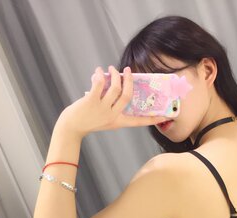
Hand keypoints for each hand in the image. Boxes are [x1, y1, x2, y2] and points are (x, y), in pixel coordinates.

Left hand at [57, 65, 171, 137]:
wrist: (71, 128)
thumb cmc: (87, 122)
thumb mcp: (104, 120)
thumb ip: (112, 107)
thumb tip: (115, 85)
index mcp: (118, 122)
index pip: (139, 121)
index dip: (152, 119)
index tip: (164, 117)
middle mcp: (113, 115)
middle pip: (127, 96)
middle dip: (129, 81)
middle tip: (127, 71)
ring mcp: (102, 109)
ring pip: (115, 87)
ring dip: (114, 74)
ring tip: (110, 69)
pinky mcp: (91, 101)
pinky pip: (99, 84)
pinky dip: (99, 75)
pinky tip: (98, 71)